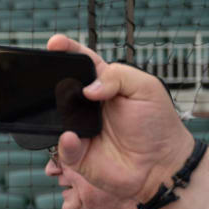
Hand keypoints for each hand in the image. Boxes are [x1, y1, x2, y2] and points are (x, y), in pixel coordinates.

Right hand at [46, 35, 194, 202]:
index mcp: (104, 84)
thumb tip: (88, 89)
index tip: (55, 43)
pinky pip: (62, 145)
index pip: (81, 61)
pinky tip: (73, 136)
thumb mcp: (146, 88)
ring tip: (66, 109)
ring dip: (55, 111)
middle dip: (50, 78)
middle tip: (47, 74)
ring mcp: (80, 128)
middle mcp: (87, 105)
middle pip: (61, 86)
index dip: (67, 50)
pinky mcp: (77, 153)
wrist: (161, 165)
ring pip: (55, 115)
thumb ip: (118, 76)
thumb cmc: (157, 125)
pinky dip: (66, 141)